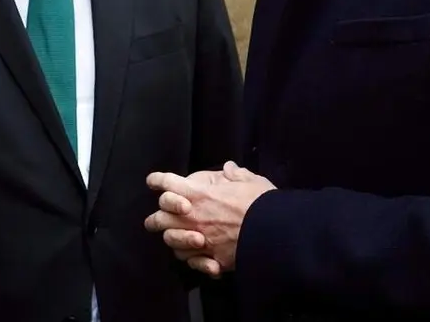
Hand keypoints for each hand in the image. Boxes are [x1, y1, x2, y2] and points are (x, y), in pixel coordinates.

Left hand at [145, 162, 275, 274]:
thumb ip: (236, 174)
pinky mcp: (212, 260)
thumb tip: (229, 169)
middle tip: (158, 218)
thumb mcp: (251, 181)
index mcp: (199, 194)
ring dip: (172, 238)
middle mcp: (193, 217)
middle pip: (159, 218)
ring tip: (177, 237)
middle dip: (156, 217)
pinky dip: (192, 259)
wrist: (276, 233)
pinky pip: (191, 261)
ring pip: (171, 242)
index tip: (153, 181)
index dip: (157, 180)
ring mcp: (200, 240)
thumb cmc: (262, 203)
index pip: (167, 183)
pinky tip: (198, 255)